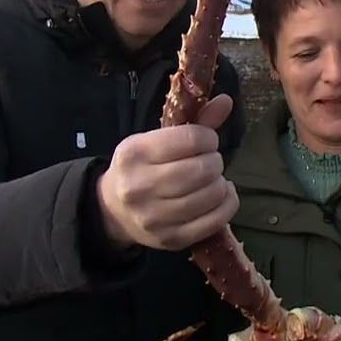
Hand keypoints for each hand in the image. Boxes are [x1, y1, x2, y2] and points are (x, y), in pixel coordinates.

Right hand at [97, 94, 238, 250]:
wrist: (113, 211)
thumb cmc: (140, 168)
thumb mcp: (155, 140)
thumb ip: (193, 121)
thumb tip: (227, 101)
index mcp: (135, 153)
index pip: (191, 139)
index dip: (208, 138)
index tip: (206, 141)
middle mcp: (140, 187)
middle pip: (202, 169)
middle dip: (215, 161)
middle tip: (210, 161)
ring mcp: (155, 218)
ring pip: (211, 195)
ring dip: (220, 183)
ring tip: (212, 180)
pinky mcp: (171, 240)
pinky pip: (216, 220)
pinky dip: (227, 204)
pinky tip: (219, 196)